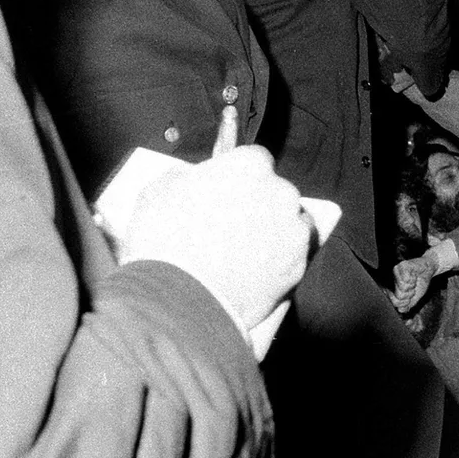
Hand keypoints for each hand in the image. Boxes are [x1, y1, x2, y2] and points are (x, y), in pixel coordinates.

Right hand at [120, 146, 310, 335]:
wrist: (178, 298)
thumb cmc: (163, 241)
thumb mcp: (159, 190)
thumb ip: (187, 176)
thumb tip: (194, 177)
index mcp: (249, 166)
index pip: (255, 160)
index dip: (240, 177)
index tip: (228, 192)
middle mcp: (280, 192)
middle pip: (276, 192)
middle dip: (259, 204)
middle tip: (231, 226)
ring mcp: (294, 229)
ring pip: (291, 223)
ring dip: (274, 231)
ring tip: (244, 253)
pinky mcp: (299, 264)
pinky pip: (293, 256)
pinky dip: (279, 261)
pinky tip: (254, 272)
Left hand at [391, 254, 438, 312]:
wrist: (429, 269)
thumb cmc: (420, 282)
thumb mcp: (414, 297)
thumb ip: (406, 305)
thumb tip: (400, 309)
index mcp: (392, 289)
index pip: (396, 302)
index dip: (407, 302)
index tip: (411, 296)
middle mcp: (391, 280)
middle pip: (399, 295)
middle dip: (410, 294)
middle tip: (413, 287)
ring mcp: (395, 272)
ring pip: (403, 287)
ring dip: (412, 286)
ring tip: (414, 281)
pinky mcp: (402, 265)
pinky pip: (406, 279)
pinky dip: (414, 279)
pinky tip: (414, 275)